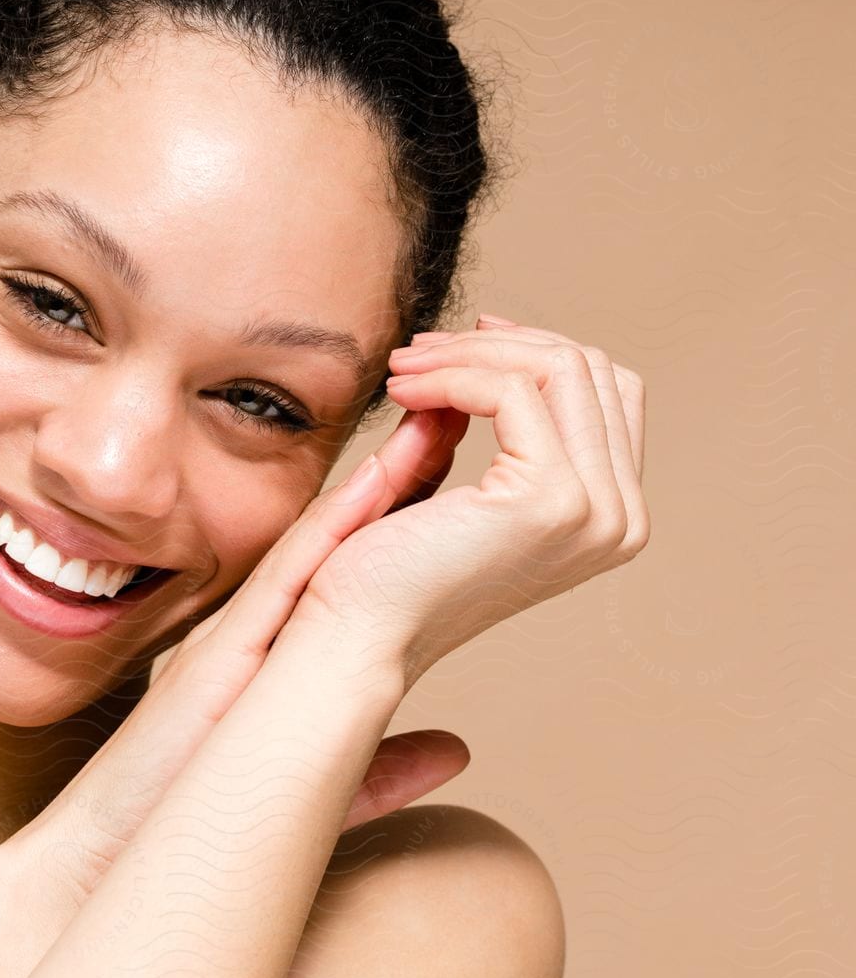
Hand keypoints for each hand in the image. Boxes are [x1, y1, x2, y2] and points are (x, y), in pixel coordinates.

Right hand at [0, 438, 471, 910]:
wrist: (120, 859)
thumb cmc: (202, 828)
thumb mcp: (317, 792)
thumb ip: (386, 770)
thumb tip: (458, 751)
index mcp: (285, 663)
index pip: (358, 576)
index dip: (410, 518)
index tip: (461, 471)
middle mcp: (263, 636)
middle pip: (342, 542)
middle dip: (399, 477)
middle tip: (457, 412)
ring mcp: (241, 638)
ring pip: (321, 544)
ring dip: (377, 484)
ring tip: (432, 421)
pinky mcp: (225, 655)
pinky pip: (289, 578)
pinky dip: (334, 529)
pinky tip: (379, 481)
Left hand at [291, 315, 649, 688]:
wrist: (357, 633)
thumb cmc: (389, 571)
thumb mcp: (455, 483)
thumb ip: (486, 423)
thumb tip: (489, 349)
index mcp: (610, 517)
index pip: (602, 391)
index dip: (528, 351)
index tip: (454, 345)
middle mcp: (620, 519)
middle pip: (587, 370)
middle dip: (493, 344)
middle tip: (415, 352)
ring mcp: (595, 511)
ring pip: (557, 367)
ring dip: (466, 353)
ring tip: (401, 369)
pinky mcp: (551, 499)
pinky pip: (513, 390)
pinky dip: (451, 374)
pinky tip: (401, 390)